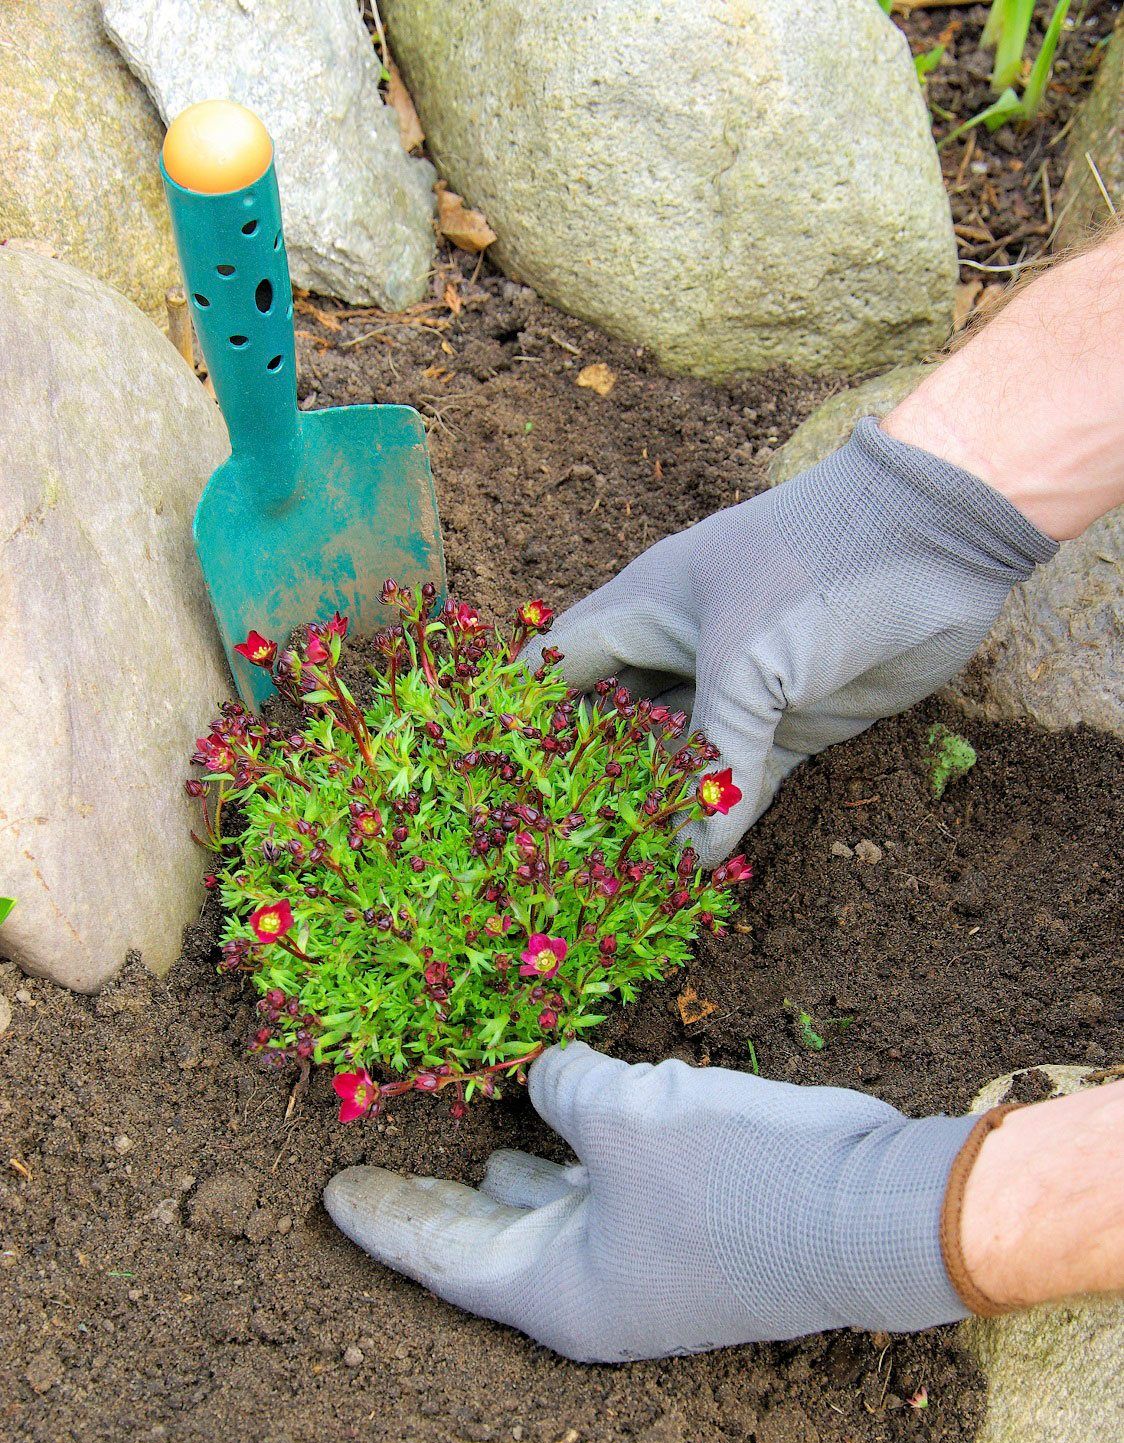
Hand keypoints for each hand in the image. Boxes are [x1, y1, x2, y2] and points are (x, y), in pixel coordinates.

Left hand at [324, 1041, 977, 1362]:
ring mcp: (646, 1265)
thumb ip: (561, 1090)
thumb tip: (545, 1076)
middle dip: (432, 1203)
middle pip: (488, 1243)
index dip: (384, 1217)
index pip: (443, 1255)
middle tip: (370, 1171)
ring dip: (510, 1177)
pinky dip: (574, 1158)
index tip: (331, 1193)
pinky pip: (604, 1194)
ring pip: (551, 1218)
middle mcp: (595, 1290)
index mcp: (561, 1291)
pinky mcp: (688, 1231)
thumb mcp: (623, 1118)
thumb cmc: (734, 1178)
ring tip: (467, 1141)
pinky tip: (560, 1118)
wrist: (875, 1212)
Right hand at [535, 418, 1054, 863]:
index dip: (527, 716)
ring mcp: (738, 688)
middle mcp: (680, 649)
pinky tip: (700, 862)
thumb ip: (716, 760)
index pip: (562, 666)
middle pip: (615, 723)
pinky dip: (724, 815)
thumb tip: (692, 853)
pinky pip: (744, 777)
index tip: (496, 779)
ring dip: (657, 806)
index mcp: (644, 609)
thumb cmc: (815, 567)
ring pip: (679, 758)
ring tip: (621, 867)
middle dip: (591, 777)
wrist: (935, 537)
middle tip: (556, 843)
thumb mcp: (748, 662)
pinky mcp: (792, 721)